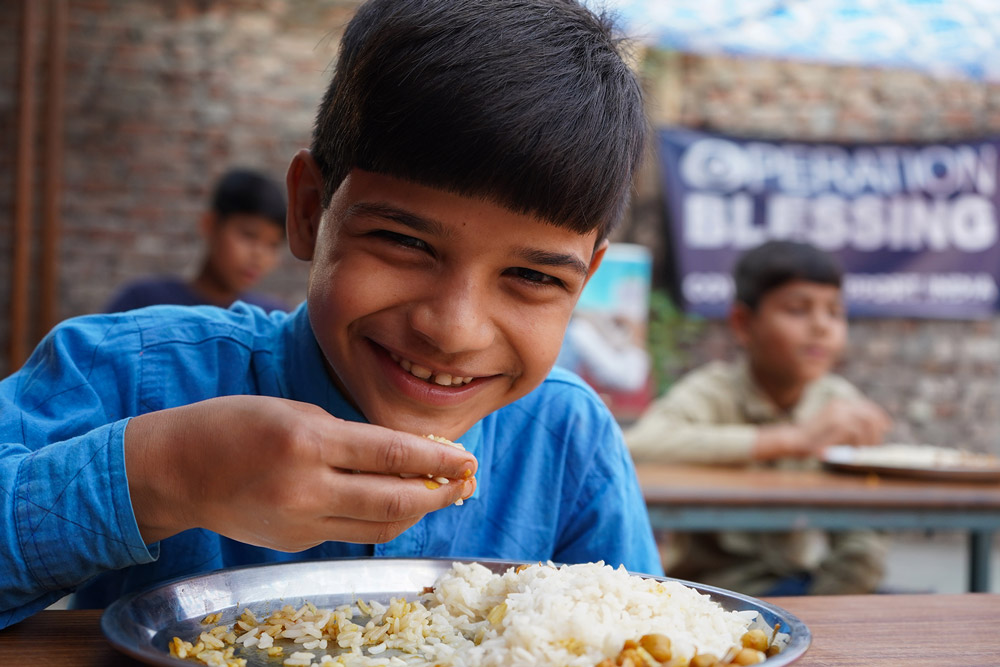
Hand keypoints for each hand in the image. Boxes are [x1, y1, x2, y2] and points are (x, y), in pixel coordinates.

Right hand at [124, 395, 476, 549]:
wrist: (176, 471)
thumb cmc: (234, 426)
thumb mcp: (294, 412)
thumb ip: (350, 437)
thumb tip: (405, 455)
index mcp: (308, 442)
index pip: (391, 456)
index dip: (437, 460)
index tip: (468, 458)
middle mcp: (307, 488)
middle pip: (395, 500)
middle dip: (439, 492)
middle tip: (466, 482)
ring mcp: (301, 522)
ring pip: (379, 525)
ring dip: (418, 511)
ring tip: (442, 494)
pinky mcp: (296, 542)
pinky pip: (352, 530)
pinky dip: (381, 518)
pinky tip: (398, 502)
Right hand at [801, 398, 892, 451]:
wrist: (794, 440)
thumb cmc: (814, 438)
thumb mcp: (834, 427)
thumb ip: (852, 425)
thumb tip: (878, 429)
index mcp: (840, 403)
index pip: (867, 406)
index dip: (880, 417)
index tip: (886, 427)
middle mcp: (840, 404)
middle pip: (870, 414)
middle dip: (876, 431)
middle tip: (874, 445)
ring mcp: (839, 411)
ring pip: (866, 423)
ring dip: (868, 439)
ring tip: (862, 450)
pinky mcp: (837, 422)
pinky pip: (857, 431)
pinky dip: (859, 442)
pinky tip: (854, 450)